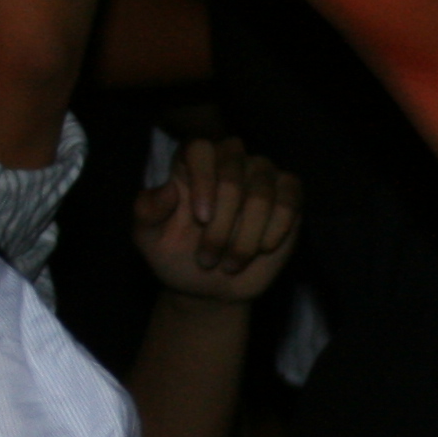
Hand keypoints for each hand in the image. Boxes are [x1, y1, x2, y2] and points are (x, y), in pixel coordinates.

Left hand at [132, 137, 302, 301]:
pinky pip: (290, 201)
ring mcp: (261, 175)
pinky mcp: (288, 195)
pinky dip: (276, 229)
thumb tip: (168, 189)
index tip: (201, 217)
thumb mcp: (148, 239)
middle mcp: (228, 161)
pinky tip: (263, 248)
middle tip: (207, 258)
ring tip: (229, 264)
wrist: (209, 289)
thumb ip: (148, 212)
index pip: (201, 147)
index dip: (203, 178)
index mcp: (191, 163)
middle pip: (232, 170)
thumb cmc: (176, 257)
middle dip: (222, 223)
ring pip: (261, 193)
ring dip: (245, 237)